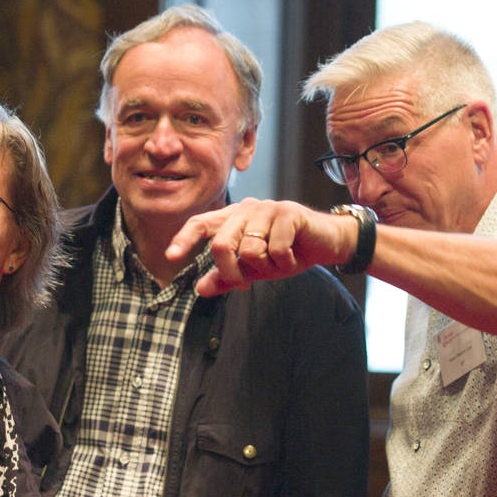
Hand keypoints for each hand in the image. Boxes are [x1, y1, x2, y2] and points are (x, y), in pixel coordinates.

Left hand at [163, 199, 357, 297]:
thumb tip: (199, 289)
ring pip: (250, 249)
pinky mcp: (289, 213)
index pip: (200, 223)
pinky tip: (293, 256)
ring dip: (265, 267)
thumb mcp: (254, 270)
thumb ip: (227, 277)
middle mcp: (246, 208)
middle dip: (231, 271)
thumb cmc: (286, 253)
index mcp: (233, 218)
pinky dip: (284, 261)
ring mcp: (267, 208)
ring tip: (277, 263)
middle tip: (244, 283)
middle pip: (221, 243)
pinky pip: (275, 248)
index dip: (184, 239)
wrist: (326, 245)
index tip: (171, 257)